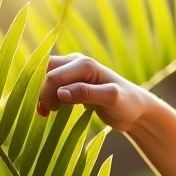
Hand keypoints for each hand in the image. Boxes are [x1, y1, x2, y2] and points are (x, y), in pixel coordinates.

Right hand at [36, 54, 150, 131]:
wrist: (136, 109)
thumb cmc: (127, 103)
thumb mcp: (111, 99)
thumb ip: (86, 94)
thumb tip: (60, 93)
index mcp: (84, 64)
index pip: (54, 76)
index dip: (45, 93)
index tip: (45, 113)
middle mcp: (76, 62)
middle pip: (45, 71)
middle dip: (39, 90)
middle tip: (42, 114)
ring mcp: (73, 70)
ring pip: (46, 76)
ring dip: (42, 93)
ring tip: (46, 113)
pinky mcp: (71, 81)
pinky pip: (52, 83)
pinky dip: (47, 95)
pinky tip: (52, 110)